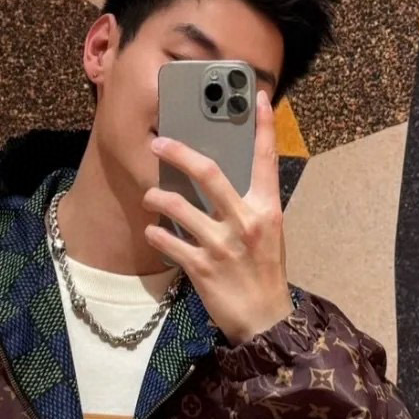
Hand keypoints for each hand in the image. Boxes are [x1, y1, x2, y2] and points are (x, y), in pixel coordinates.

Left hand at [143, 89, 293, 344]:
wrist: (264, 320)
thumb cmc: (264, 275)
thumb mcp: (268, 236)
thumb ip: (249, 207)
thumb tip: (218, 182)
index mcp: (267, 210)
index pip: (266, 160)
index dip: (263, 126)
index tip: (257, 97)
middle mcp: (246, 222)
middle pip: (208, 173)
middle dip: (179, 153)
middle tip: (159, 143)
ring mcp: (222, 245)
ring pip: (179, 206)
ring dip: (158, 198)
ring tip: (150, 197)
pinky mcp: (202, 268)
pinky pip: (169, 242)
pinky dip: (157, 234)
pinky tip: (153, 232)